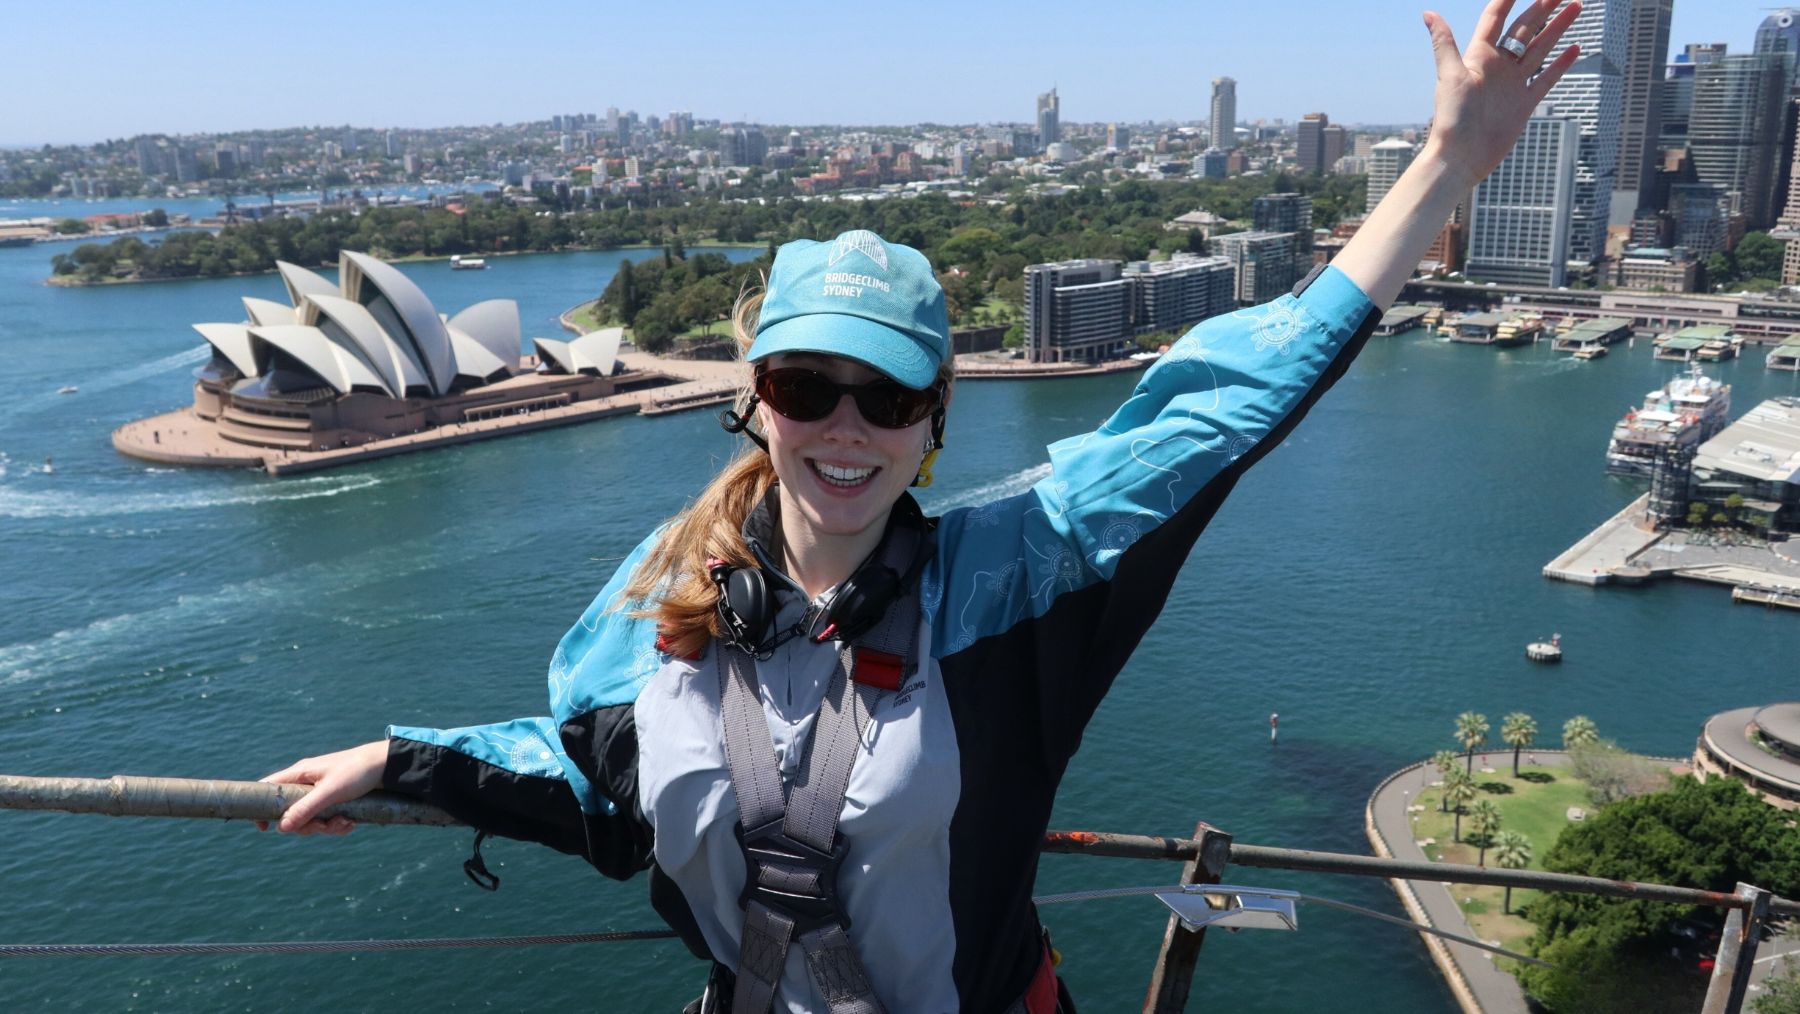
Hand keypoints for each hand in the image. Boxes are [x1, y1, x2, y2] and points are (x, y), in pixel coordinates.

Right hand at [257, 740, 388, 835]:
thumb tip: (281, 828)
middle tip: (324, 825)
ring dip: (328, 827)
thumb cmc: (357, 771)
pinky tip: (352, 823)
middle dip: (308, 825)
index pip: (269, 789)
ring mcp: (321, 792)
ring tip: (346, 822)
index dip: (262, 808)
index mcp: (300, 774)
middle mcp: (307, 783)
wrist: (387, 765)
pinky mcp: (336, 800)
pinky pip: (328, 820)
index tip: (263, 828)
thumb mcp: (330, 792)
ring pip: (312, 819)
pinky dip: (339, 825)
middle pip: (292, 813)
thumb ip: (305, 809)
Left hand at [1422, 0, 1583, 185]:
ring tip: (1576, 6)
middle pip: (1524, 28)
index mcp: (1479, 56)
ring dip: (1558, 27)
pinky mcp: (1524, 103)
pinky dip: (1561, 64)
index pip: (1497, 17)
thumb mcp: (1450, 74)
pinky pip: (1547, 78)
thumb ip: (1444, 42)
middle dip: (1543, 7)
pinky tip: (1575, 48)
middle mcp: (1498, 66)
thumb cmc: (1452, 117)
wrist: (1462, 156)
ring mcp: (1513, 83)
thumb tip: (1428, 13)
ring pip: (1540, 48)